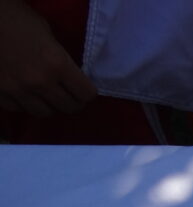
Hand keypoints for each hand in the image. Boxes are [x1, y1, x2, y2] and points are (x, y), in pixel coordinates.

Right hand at [0, 0, 96, 114]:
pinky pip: (19, 109)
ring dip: (49, 105)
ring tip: (46, 95)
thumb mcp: (46, 33)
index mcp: (57, 64)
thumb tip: (70, 75)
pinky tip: (24, 93)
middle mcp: (40, 82)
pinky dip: (24, 103)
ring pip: (44, 112)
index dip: (87, 91)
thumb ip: (60, 57)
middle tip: (69, 94)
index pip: (86, 93)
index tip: (84, 88)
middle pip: (69, 107)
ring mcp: (18, 90)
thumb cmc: (15, 17)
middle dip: (72, 101)